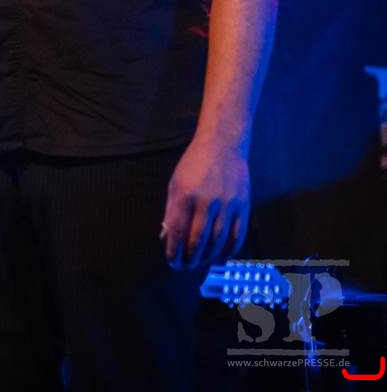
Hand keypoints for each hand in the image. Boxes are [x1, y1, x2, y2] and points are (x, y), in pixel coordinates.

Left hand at [160, 138, 249, 270]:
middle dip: (190, 259)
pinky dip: (229, 250)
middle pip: (198, 241)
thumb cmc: (194, 163)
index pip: (177, 232)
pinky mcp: (242, 206)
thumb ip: (171, 210)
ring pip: (217, 241)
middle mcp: (206, 202)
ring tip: (201, 262)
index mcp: (185, 195)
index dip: (174, 252)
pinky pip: (237, 235)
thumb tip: (167, 238)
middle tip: (186, 266)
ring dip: (208, 257)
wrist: (222, 144)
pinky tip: (221, 256)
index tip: (172, 263)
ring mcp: (227, 204)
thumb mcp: (175, 182)